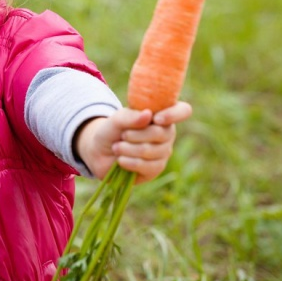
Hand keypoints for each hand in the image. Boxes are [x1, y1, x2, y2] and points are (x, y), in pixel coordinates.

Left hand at [75, 101, 191, 183]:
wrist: (99, 153)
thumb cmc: (110, 132)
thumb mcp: (115, 120)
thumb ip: (130, 116)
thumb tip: (148, 114)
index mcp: (160, 115)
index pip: (182, 111)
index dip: (174, 114)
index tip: (156, 118)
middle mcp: (166, 133)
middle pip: (162, 133)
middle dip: (136, 134)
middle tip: (122, 135)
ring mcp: (163, 152)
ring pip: (152, 150)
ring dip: (128, 149)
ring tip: (117, 147)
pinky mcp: (155, 169)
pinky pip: (147, 166)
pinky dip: (129, 162)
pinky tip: (120, 160)